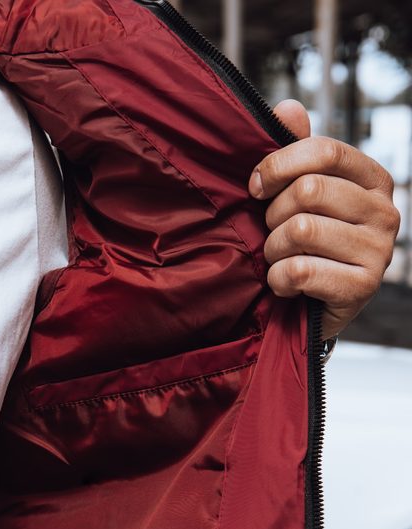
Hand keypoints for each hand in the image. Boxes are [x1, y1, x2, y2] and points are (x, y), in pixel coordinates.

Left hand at [248, 99, 400, 339]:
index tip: (255, 187)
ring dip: (274, 250)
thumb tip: (290, 109)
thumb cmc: (304, 246)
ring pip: (301, 230)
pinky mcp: (362, 288)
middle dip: (273, 215)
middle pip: (308, 190)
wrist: (312, 308)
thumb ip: (295, 152)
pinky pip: (301, 271)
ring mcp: (379, 251)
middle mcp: (384, 211)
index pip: (324, 151)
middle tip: (272, 233)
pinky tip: (285, 285)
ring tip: (279, 260)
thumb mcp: (299, 195)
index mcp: (372, 179)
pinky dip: (278, 280)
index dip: (278, 166)